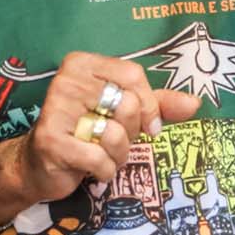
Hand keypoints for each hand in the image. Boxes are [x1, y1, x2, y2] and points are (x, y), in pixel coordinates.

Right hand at [12, 51, 202, 204]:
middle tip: (112, 139)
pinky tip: (90, 169)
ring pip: (115, 133)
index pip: (134, 75)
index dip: (149, 105)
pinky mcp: (50, 140)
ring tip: (101, 154)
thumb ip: (158, 104)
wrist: (38, 164)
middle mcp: (66, 80)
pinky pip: (99, 158)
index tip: (149, 126)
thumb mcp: (123, 113)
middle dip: (130, 132)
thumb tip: (195, 102)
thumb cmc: (86, 132)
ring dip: (118, 154)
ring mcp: (55, 109)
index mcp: (83, 64)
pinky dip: (104, 170)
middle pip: (128, 104)